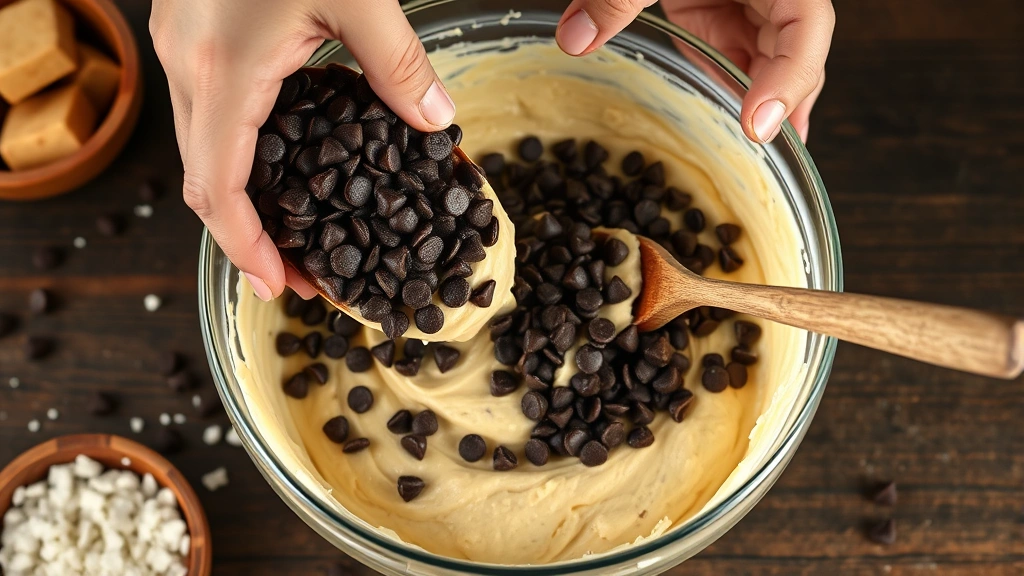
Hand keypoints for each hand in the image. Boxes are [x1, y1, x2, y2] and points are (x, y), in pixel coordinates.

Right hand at [150, 0, 455, 300]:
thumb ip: (398, 63)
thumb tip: (436, 122)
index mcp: (220, 71)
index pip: (216, 188)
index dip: (243, 248)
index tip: (277, 286)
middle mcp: (186, 65)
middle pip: (204, 177)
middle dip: (250, 235)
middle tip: (304, 269)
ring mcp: (180, 45)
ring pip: (200, 143)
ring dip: (242, 192)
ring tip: (295, 226)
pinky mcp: (188, 29)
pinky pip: (207, 107)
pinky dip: (239, 146)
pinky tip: (282, 156)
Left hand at [555, 0, 833, 142]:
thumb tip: (575, 38)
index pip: (806, 25)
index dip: (789, 77)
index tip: (757, 123)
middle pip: (797, 49)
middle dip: (786, 101)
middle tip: (767, 152)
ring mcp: (748, 0)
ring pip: (769, 57)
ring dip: (760, 101)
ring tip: (753, 151)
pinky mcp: (720, 9)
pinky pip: (734, 53)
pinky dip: (728, 87)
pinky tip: (726, 122)